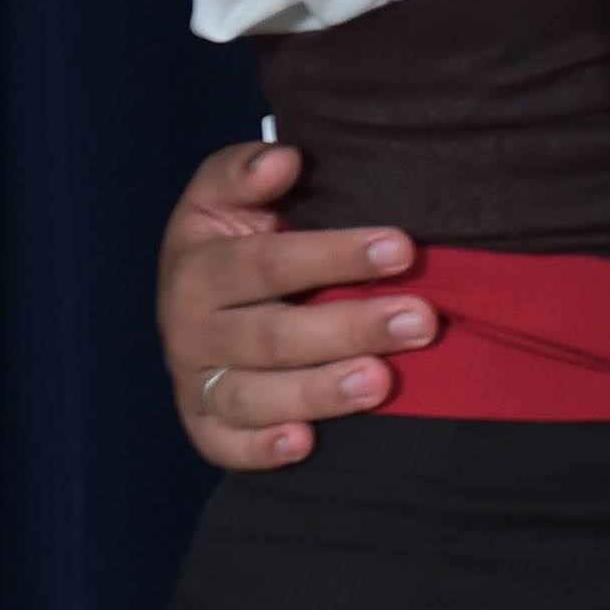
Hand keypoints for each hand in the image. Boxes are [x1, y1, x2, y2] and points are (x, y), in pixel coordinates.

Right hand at [155, 138, 441, 471]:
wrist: (193, 296)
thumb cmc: (232, 237)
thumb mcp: (224, 194)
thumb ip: (246, 172)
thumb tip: (283, 159)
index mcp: (197, 266)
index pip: (270, 262)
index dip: (335, 255)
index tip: (402, 248)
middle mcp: (188, 328)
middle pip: (272, 335)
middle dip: (351, 327)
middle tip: (421, 321)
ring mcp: (194, 380)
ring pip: (253, 395)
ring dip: (319, 392)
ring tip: (381, 383)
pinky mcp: (202, 425)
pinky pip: (223, 446)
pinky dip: (260, 450)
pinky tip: (305, 443)